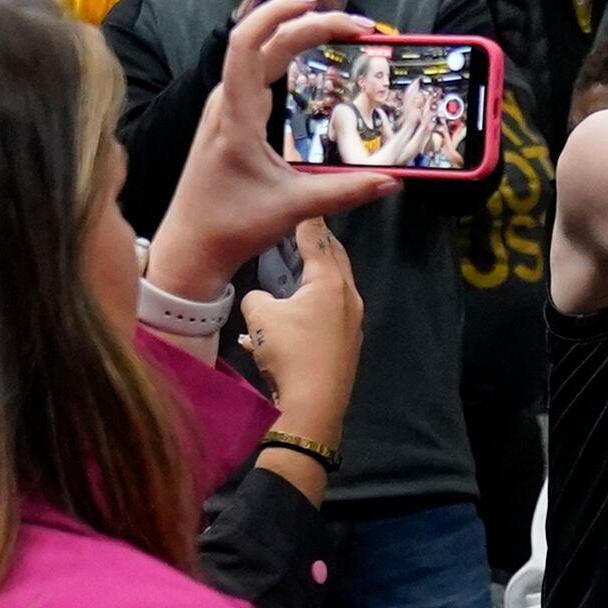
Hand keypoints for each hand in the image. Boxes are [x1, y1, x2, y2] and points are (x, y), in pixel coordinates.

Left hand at [150, 0, 403, 299]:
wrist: (189, 247)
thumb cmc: (231, 226)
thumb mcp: (293, 208)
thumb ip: (346, 192)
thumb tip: (393, 180)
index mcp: (235, 117)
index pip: (248, 46)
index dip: (279, 16)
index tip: (317, 4)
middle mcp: (226, 104)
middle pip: (262, 42)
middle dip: (309, 24)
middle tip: (358, 27)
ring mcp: (225, 110)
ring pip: (259, 55)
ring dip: (296, 36)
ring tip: (341, 34)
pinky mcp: (230, 120)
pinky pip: (258, 73)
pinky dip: (286, 57)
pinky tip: (311, 62)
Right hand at [236, 217, 361, 444]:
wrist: (314, 406)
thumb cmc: (289, 352)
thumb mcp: (260, 316)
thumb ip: (257, 296)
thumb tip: (261, 299)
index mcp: (330, 282)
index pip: (318, 239)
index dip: (305, 220)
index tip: (301, 201)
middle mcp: (348, 297)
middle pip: (333, 260)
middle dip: (316, 244)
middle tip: (299, 230)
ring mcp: (350, 323)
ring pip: (330, 291)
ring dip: (312, 279)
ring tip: (292, 270)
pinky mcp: (345, 346)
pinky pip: (325, 318)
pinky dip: (308, 312)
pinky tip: (283, 326)